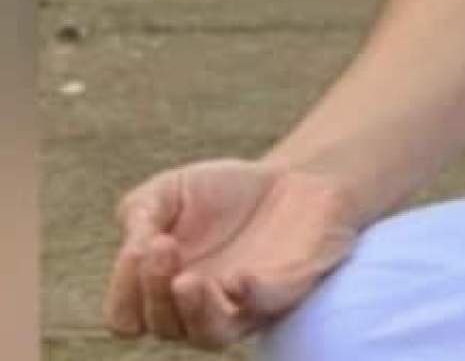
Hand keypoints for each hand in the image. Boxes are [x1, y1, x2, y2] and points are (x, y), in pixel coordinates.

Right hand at [104, 159, 359, 348]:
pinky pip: (268, 307)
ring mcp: (244, 304)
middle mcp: (199, 309)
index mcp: (163, 292)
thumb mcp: (168, 190)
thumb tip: (134, 251)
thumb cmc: (223, 192)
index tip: (143, 244)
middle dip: (155, 290)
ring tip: (188, 281)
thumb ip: (139, 215)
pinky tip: (240, 279)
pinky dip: (253, 297)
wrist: (292, 176)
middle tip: (163, 245)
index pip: (127, 318)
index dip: (125, 292)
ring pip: (212, 334)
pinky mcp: (287, 287)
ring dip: (196, 312)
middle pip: (165, 326)